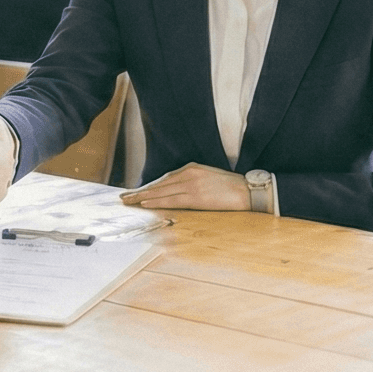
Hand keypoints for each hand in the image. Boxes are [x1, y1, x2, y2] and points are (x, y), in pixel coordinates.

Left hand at [120, 163, 252, 212]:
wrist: (248, 190)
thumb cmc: (231, 187)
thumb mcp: (209, 177)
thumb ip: (193, 181)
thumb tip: (178, 191)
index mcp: (192, 168)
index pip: (165, 178)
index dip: (149, 187)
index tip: (136, 192)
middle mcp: (189, 173)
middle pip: (159, 184)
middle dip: (140, 191)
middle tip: (124, 197)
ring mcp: (191, 184)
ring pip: (161, 191)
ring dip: (142, 197)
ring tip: (128, 201)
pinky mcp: (196, 196)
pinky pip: (171, 199)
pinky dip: (156, 201)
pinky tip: (144, 203)